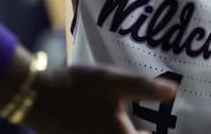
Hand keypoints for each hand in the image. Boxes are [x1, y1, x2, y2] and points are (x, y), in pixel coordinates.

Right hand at [24, 64, 176, 133]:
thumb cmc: (77, 88)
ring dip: (129, 133)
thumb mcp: (113, 82)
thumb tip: (173, 92)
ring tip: (137, 123)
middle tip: (148, 124)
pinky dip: (115, 133)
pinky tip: (112, 123)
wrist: (36, 97)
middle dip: (144, 132)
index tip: (166, 124)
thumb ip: (144, 88)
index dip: (157, 133)